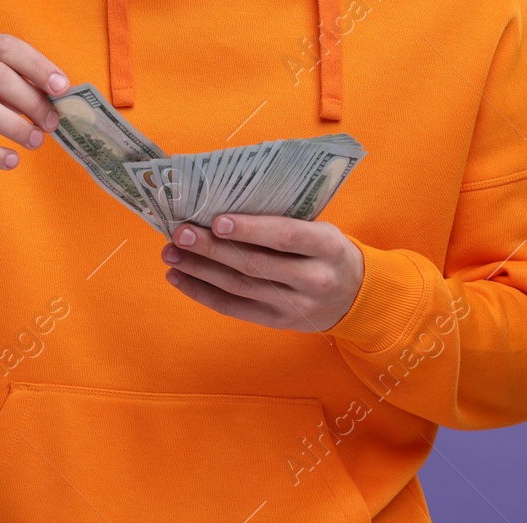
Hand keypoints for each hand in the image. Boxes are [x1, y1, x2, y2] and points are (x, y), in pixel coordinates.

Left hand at [161, 214, 365, 332]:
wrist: (355, 296)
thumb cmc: (325, 250)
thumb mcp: (320, 229)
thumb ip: (282, 219)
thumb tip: (222, 204)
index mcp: (327, 247)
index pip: (284, 236)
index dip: (250, 229)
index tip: (216, 220)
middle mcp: (314, 278)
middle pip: (255, 264)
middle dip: (212, 248)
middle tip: (180, 232)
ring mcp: (295, 305)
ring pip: (239, 287)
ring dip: (199, 269)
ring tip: (171, 252)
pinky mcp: (278, 322)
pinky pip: (234, 308)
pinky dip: (202, 292)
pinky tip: (179, 276)